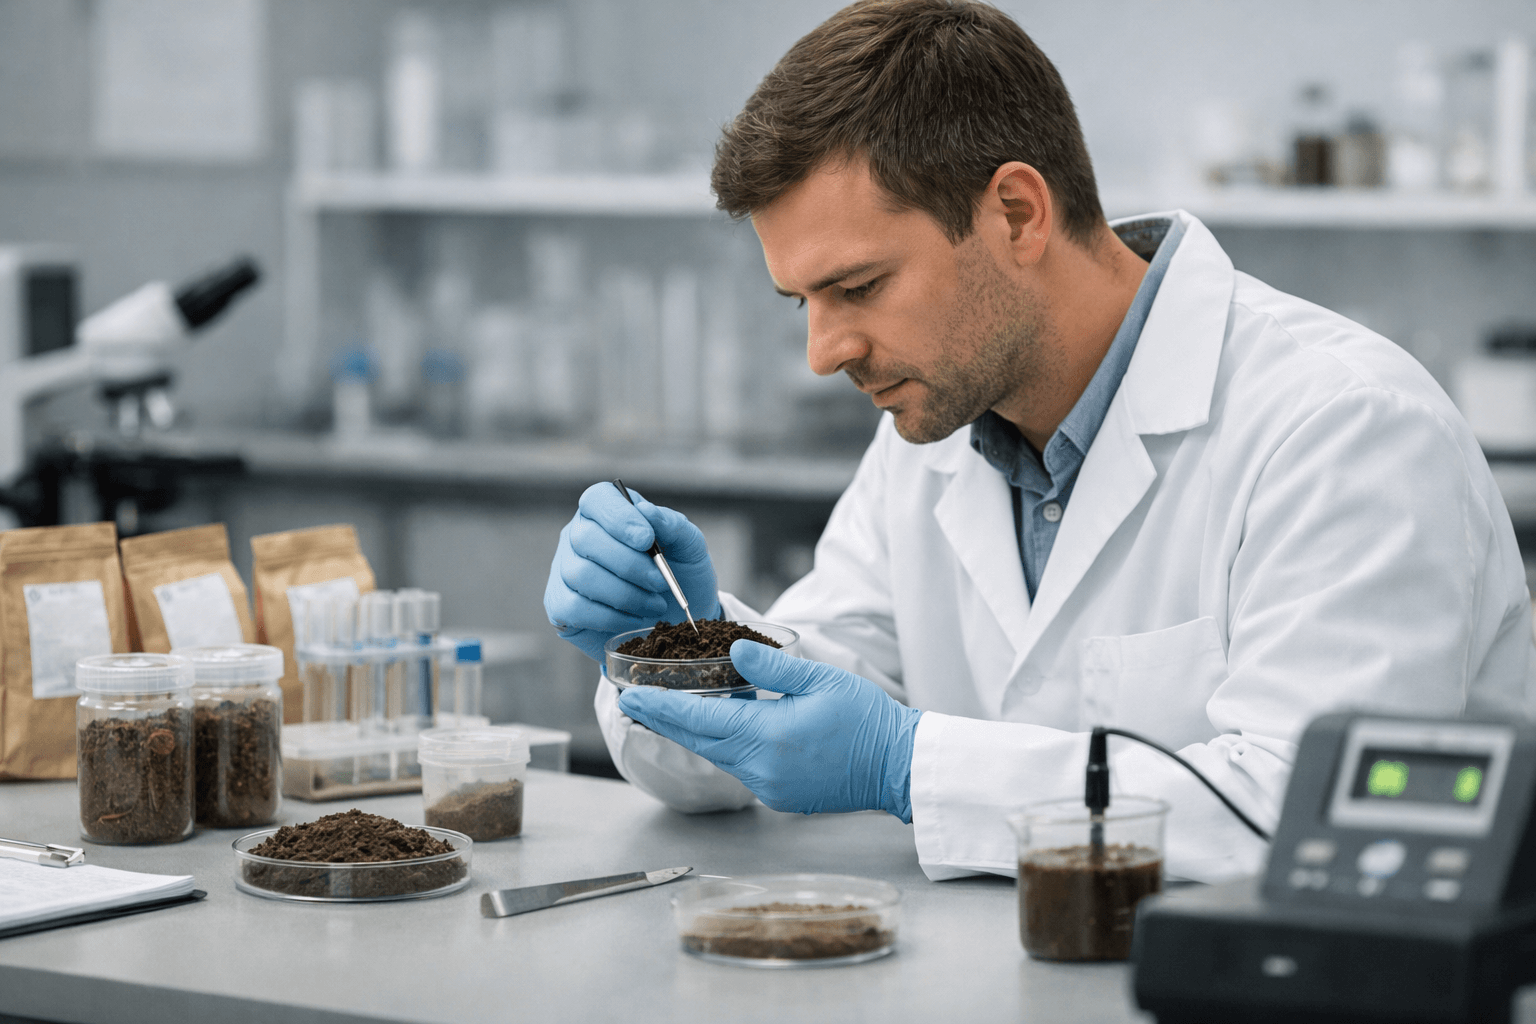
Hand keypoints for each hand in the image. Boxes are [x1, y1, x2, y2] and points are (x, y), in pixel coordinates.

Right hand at [545, 481, 722, 661]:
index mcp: (609, 511)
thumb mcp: (689, 548)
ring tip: (655, 605)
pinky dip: (609, 617)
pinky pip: (573, 607)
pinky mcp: (560, 604)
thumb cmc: (680, 575)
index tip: (647, 540)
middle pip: (586, 538)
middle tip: (660, 582)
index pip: (598, 498)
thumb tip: (647, 511)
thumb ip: (674, 526)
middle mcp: (579, 534)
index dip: (619, 517)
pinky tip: (633, 619)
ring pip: (580, 574)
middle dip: (629, 564)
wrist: (677, 621)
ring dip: (624, 594)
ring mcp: (565, 569)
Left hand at [617, 641, 922, 819]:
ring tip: (663, 711)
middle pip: (698, 741)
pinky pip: (737, 766)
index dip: (660, 708)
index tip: (629, 697)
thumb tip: (734, 654)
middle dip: (662, 721)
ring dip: (690, 733)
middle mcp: (760, 769)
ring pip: (716, 755)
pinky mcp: (778, 794)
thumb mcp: (821, 680)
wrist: (898, 766)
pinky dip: (719, 745)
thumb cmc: (866, 719)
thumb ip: (773, 667)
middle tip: (631, 703)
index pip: (699, 720)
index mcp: (768, 737)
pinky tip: (713, 728)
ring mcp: (768, 786)